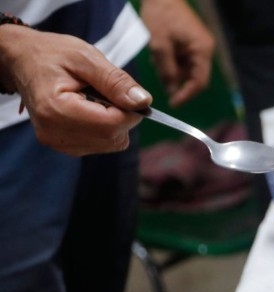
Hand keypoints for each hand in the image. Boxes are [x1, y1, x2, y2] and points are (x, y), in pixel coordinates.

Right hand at [0, 26, 148, 154]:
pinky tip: (87, 109)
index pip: (114, 124)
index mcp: (57, 110)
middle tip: (103, 91)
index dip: (130, 109)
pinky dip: (103, 128)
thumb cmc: (51, 54)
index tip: (123, 91)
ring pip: (111, 143)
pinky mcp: (63, 147)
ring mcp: (57, 143)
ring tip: (91, 98)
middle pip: (114, 137)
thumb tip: (143, 102)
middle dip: (121, 115)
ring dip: (113, 121)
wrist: (22, 61)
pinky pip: (101, 144)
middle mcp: (55, 133)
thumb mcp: (85, 57)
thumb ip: (115, 81)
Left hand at [139, 0, 213, 106]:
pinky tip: (161, 53)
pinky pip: (185, 59)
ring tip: (157, 59)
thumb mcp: (159, 46)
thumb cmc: (161, 16)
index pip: (200, 82)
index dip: (187, 95)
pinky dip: (173, 61)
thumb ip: (167, 71)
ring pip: (188, 68)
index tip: (173, 103)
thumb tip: (171, 91)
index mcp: (202, 51)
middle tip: (160, 75)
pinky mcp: (193, 41)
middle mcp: (206, 50)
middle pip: (194, 76)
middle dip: (177, 79)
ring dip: (173, 69)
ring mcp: (200, 45)